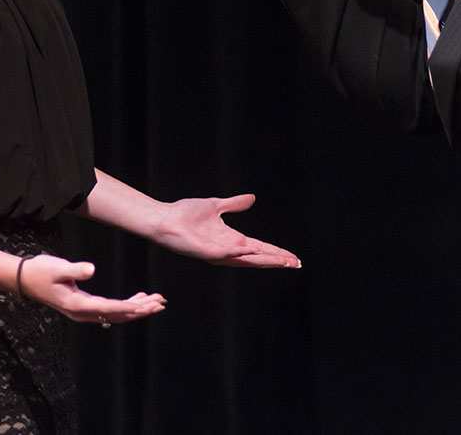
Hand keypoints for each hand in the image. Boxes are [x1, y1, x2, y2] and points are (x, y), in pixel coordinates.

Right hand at [17, 253, 165, 324]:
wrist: (25, 279)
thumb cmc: (41, 271)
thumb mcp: (58, 267)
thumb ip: (75, 270)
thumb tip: (91, 269)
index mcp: (78, 305)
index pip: (110, 308)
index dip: (130, 307)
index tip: (148, 306)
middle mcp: (82, 313)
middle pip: (117, 315)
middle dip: (141, 310)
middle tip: (161, 303)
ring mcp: (83, 312)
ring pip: (115, 314)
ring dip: (136, 308)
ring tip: (155, 301)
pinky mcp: (84, 307)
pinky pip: (109, 310)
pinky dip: (126, 305)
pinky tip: (138, 297)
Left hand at [149, 193, 301, 267]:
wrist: (165, 218)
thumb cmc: (185, 213)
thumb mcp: (216, 205)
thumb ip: (234, 204)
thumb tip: (252, 198)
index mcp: (231, 239)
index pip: (259, 248)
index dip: (275, 251)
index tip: (292, 256)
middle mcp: (227, 249)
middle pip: (257, 257)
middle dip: (277, 260)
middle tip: (296, 263)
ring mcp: (218, 253)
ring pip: (246, 260)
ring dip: (265, 260)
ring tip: (283, 261)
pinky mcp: (207, 252)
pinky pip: (227, 253)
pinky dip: (241, 252)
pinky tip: (255, 250)